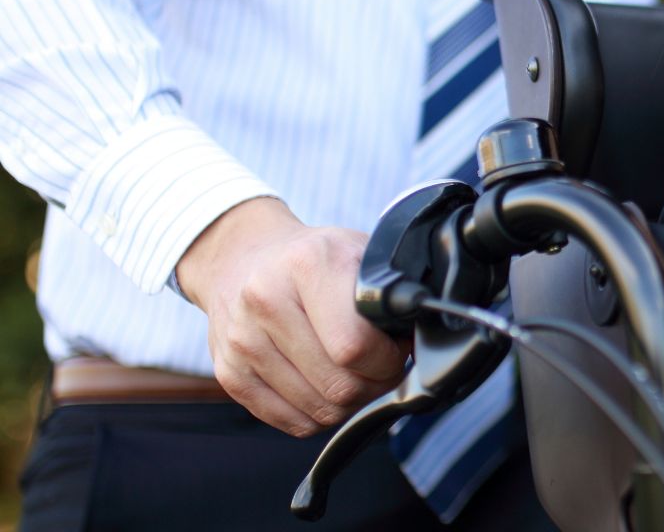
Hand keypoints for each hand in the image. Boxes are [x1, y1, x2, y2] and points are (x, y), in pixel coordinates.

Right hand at [176, 197, 409, 435]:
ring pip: (319, 411)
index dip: (387, 359)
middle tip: (379, 364)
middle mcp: (266, 300)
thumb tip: (421, 336)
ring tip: (352, 371)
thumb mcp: (358, 252)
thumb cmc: (313, 259)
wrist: (244, 257)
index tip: (395, 347)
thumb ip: (390, 293)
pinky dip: (319, 414)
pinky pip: (293, 423)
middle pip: (339, 386)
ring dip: (349, 402)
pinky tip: (324, 383)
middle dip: (374, 384)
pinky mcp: (229, 374)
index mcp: (308, 264)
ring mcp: (242, 340)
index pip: (354, 347)